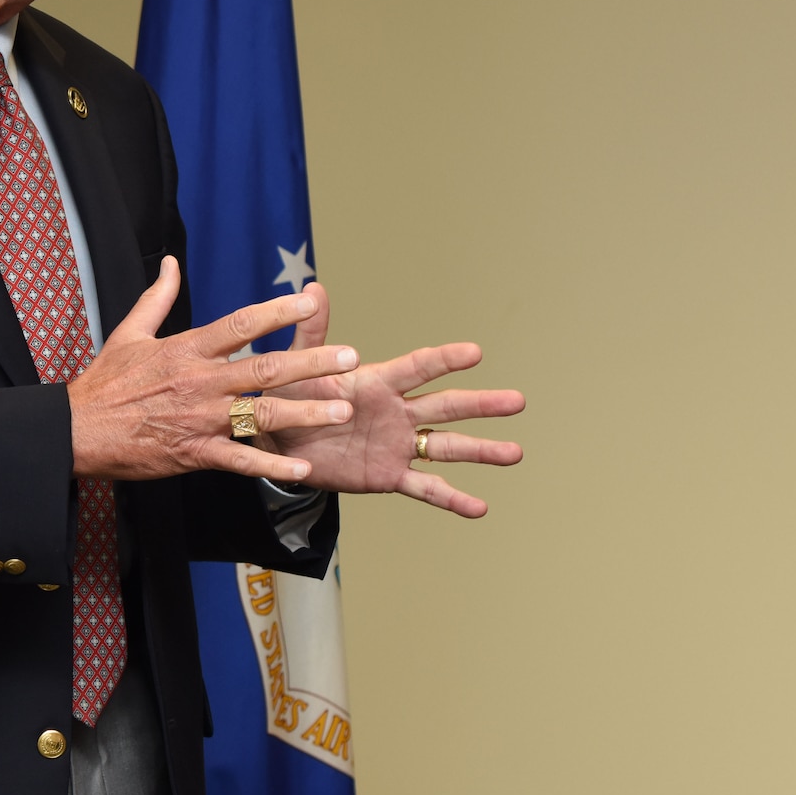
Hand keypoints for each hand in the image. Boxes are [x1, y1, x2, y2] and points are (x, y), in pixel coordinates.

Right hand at [68, 258, 358, 483]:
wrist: (78, 430)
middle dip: (310, 362)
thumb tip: (171, 263)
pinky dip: (272, 465)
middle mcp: (199, 381)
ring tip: (341, 408)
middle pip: (263, 368)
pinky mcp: (195, 452)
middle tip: (349, 358)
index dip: (275, 312)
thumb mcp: (129, 332)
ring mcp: (199, 418)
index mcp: (185, 349)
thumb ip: (158, 298)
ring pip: (261, 413)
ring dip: (304, 411)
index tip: (308, 302)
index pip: (239, 324)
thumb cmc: (104, 382)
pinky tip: (303, 469)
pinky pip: (240, 459)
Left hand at [262, 282, 525, 516]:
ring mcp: (398, 444)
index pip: (418, 368)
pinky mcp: (390, 475)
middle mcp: (397, 411)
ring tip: (515, 452)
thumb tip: (313, 287)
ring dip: (481, 450)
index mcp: (378, 382)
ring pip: (447, 446)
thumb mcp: (297, 366)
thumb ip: (311, 334)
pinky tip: (479, 508)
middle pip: (446, 405)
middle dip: (481, 404)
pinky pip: (426, 488)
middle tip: (517, 401)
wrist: (278, 443)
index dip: (444, 359)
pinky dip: (452, 499)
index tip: (476, 352)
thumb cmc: (290, 396)